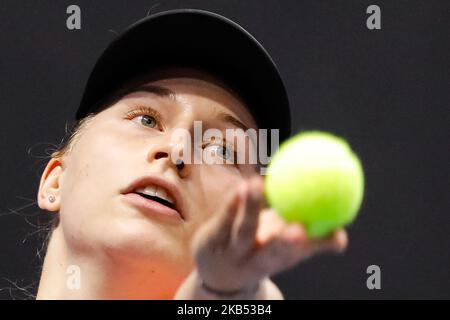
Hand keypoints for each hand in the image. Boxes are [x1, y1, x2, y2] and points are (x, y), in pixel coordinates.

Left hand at [190, 175, 347, 293]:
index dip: (318, 245)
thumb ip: (313, 240)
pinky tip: (241, 187)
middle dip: (286, 242)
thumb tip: (342, 236)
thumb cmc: (260, 254)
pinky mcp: (210, 239)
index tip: (337, 236)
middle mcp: (256, 260)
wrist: (217, 274)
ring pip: (243, 230)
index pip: (300, 254)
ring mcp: (231, 251)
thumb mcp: (285, 251)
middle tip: (299, 226)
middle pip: (272, 252)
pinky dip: (232, 203)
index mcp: (278, 261)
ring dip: (251, 208)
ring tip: (257, 184)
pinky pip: (223, 218)